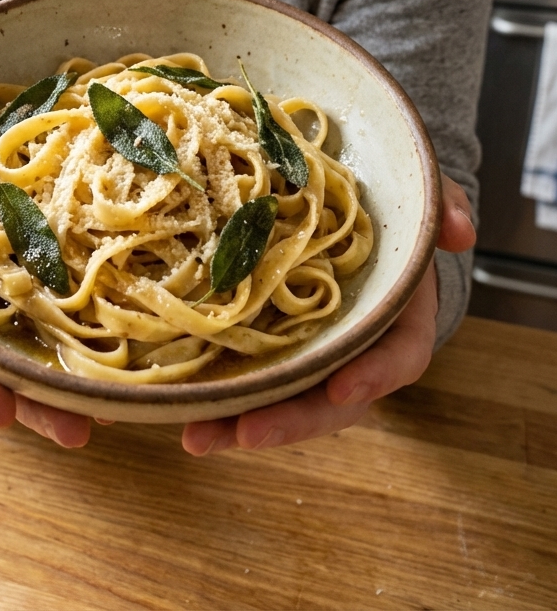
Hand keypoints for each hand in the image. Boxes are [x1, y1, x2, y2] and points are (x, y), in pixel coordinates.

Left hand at [181, 174, 474, 454]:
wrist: (359, 213)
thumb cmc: (395, 215)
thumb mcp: (424, 203)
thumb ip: (448, 208)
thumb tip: (460, 231)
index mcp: (398, 321)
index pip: (397, 359)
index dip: (373, 377)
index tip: (342, 387)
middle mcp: (352, 349)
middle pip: (328, 401)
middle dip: (287, 422)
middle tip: (243, 433)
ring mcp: (309, 350)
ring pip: (281, 398)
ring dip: (239, 421)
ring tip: (195, 435)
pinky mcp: (271, 341)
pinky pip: (248, 372)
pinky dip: (218, 391)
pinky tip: (178, 404)